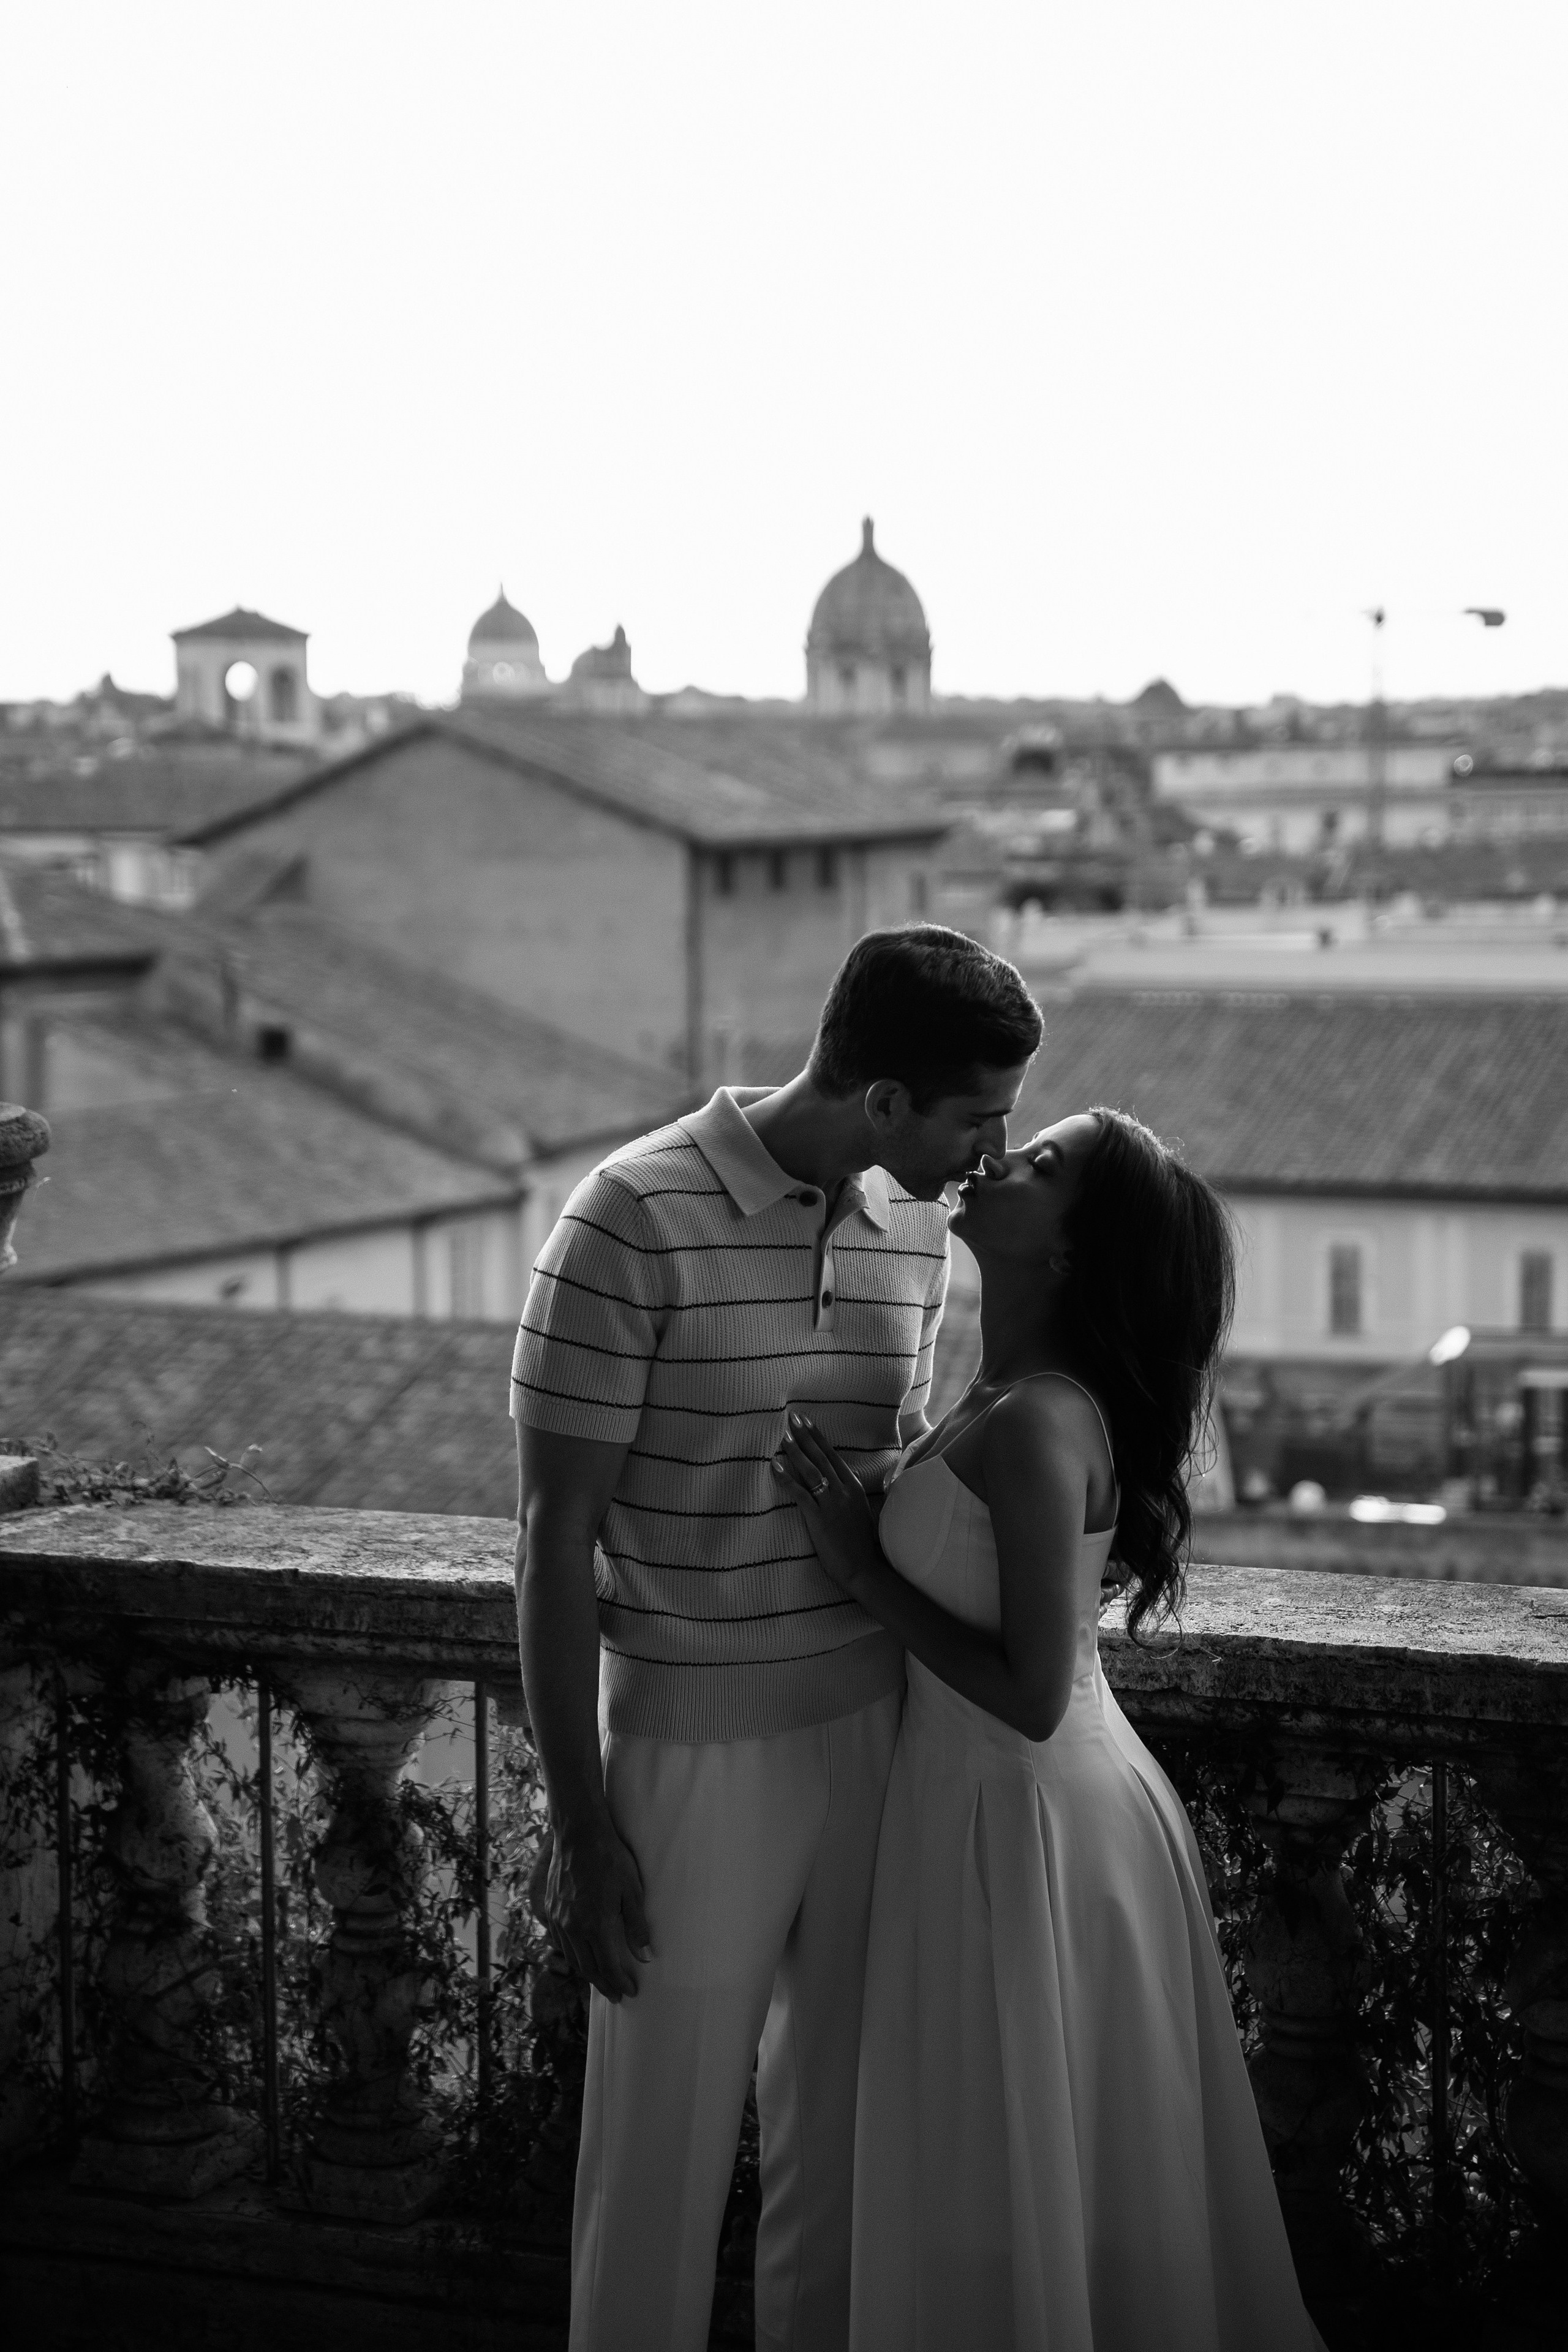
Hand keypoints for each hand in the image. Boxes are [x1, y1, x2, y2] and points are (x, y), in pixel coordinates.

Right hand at [543, 1812, 652, 2002]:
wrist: (579, 1834)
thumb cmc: (610, 1858)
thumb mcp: (632, 1890)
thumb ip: (637, 1925)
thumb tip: (645, 1956)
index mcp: (596, 1925)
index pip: (608, 1967)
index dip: (620, 1983)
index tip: (631, 1992)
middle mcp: (573, 1928)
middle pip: (588, 1969)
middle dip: (604, 1985)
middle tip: (617, 1994)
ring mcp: (559, 1919)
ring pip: (572, 1958)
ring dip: (588, 1973)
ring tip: (602, 1979)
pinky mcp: (550, 1910)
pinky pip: (560, 1942)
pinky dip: (572, 1955)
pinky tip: (582, 1954)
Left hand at [772, 1416, 883, 1594]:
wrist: (863, 1567)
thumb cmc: (862, 1544)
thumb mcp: (861, 1512)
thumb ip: (851, 1494)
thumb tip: (842, 1482)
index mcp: (854, 1487)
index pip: (833, 1456)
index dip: (819, 1437)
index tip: (807, 1422)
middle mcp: (843, 1490)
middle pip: (821, 1457)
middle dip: (806, 1436)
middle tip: (793, 1418)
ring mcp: (831, 1503)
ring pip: (811, 1470)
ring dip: (796, 1451)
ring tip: (783, 1436)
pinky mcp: (818, 1517)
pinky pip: (799, 1492)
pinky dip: (785, 1478)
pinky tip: (775, 1465)